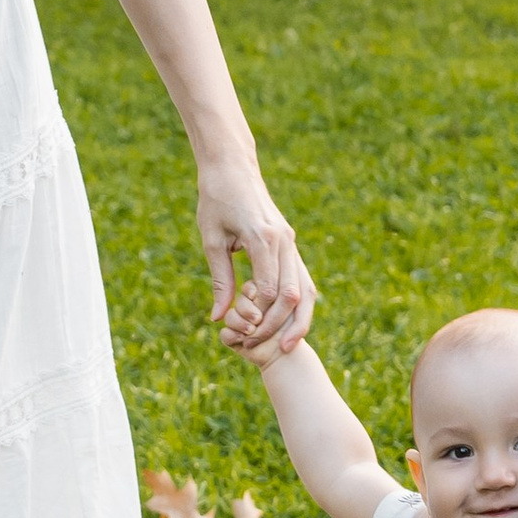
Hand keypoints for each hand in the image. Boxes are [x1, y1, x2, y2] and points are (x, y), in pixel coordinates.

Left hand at [197, 160, 314, 355]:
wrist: (232, 166)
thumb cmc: (216, 199)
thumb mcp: (212, 240)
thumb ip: (221, 280)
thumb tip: (217, 318)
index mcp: (263, 239)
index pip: (272, 291)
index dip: (261, 318)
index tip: (245, 335)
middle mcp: (284, 241)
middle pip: (294, 294)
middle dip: (282, 326)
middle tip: (269, 350)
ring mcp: (290, 241)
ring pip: (306, 287)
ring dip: (299, 318)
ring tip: (288, 345)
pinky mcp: (289, 241)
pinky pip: (302, 276)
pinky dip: (300, 302)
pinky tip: (291, 322)